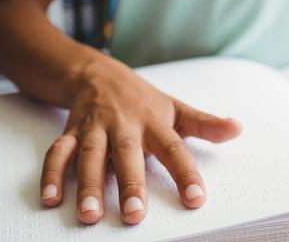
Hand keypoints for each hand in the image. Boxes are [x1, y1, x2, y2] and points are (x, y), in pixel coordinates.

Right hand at [39, 54, 241, 224]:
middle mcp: (123, 126)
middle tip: (135, 215)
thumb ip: (205, 124)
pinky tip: (51, 200)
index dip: (185, 174)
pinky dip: (51, 175)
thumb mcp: (176, 107)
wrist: (97, 73)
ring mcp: (95, 129)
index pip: (174, 148)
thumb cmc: (142, 99)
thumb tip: (238, 129)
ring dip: (88, 185)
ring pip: (89, 156)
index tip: (195, 199)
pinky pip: (57, 153)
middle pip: (127, 154)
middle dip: (130, 185)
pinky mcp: (71, 133)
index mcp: (154, 122)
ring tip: (90, 215)